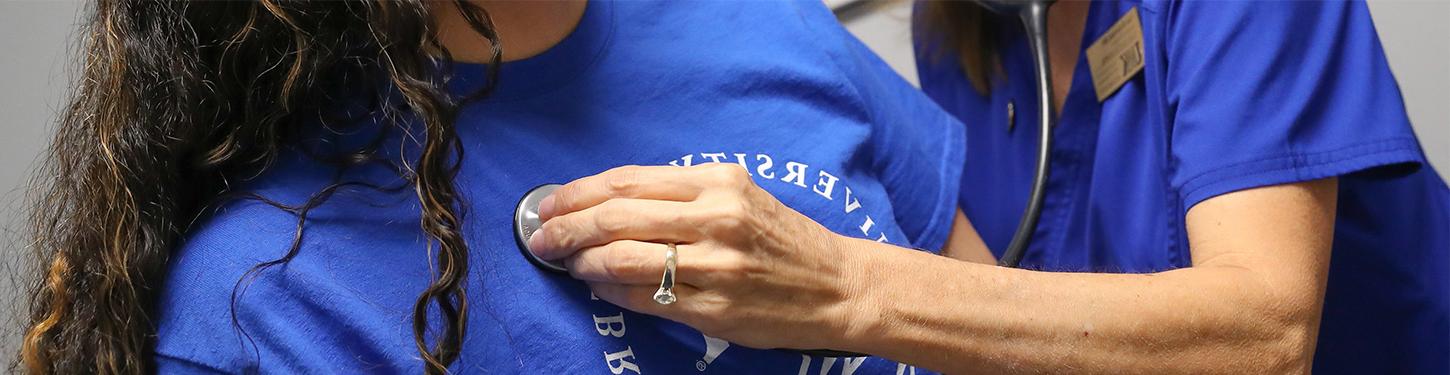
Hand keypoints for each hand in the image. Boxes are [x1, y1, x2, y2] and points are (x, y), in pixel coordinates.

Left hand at [526, 164, 874, 350]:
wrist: (837, 286)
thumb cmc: (782, 238)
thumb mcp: (739, 194)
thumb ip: (680, 194)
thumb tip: (606, 204)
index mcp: (718, 182)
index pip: (627, 181)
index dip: (577, 193)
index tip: (550, 203)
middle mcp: (716, 219)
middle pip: (615, 217)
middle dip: (566, 228)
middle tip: (542, 238)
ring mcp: (715, 267)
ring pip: (622, 258)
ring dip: (582, 262)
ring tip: (567, 263)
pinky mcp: (715, 310)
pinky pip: (644, 298)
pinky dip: (609, 291)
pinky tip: (597, 286)